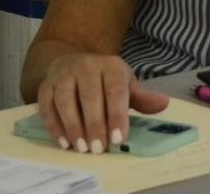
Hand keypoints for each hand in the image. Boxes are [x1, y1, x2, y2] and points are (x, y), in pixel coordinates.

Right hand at [36, 52, 168, 153]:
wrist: (72, 61)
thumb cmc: (104, 79)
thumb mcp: (125, 83)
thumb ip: (141, 97)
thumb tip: (163, 103)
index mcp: (110, 65)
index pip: (115, 89)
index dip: (117, 114)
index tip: (119, 137)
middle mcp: (86, 66)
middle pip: (90, 95)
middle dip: (95, 124)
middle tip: (99, 148)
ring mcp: (63, 75)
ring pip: (66, 100)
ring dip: (73, 126)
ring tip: (82, 147)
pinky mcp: (46, 85)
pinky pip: (47, 106)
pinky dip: (54, 125)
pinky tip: (64, 142)